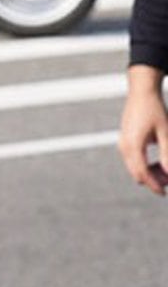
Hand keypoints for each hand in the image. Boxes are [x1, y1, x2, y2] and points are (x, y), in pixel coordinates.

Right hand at [117, 67, 167, 195]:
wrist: (141, 92)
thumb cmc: (155, 110)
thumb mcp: (165, 133)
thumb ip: (167, 154)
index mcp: (134, 146)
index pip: (143, 173)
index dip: (154, 185)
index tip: (164, 193)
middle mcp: (125, 147)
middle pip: (137, 173)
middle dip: (153, 180)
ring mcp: (123, 144)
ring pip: (135, 167)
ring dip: (150, 173)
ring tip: (166, 170)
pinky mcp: (125, 141)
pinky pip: (133, 159)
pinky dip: (145, 165)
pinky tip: (158, 161)